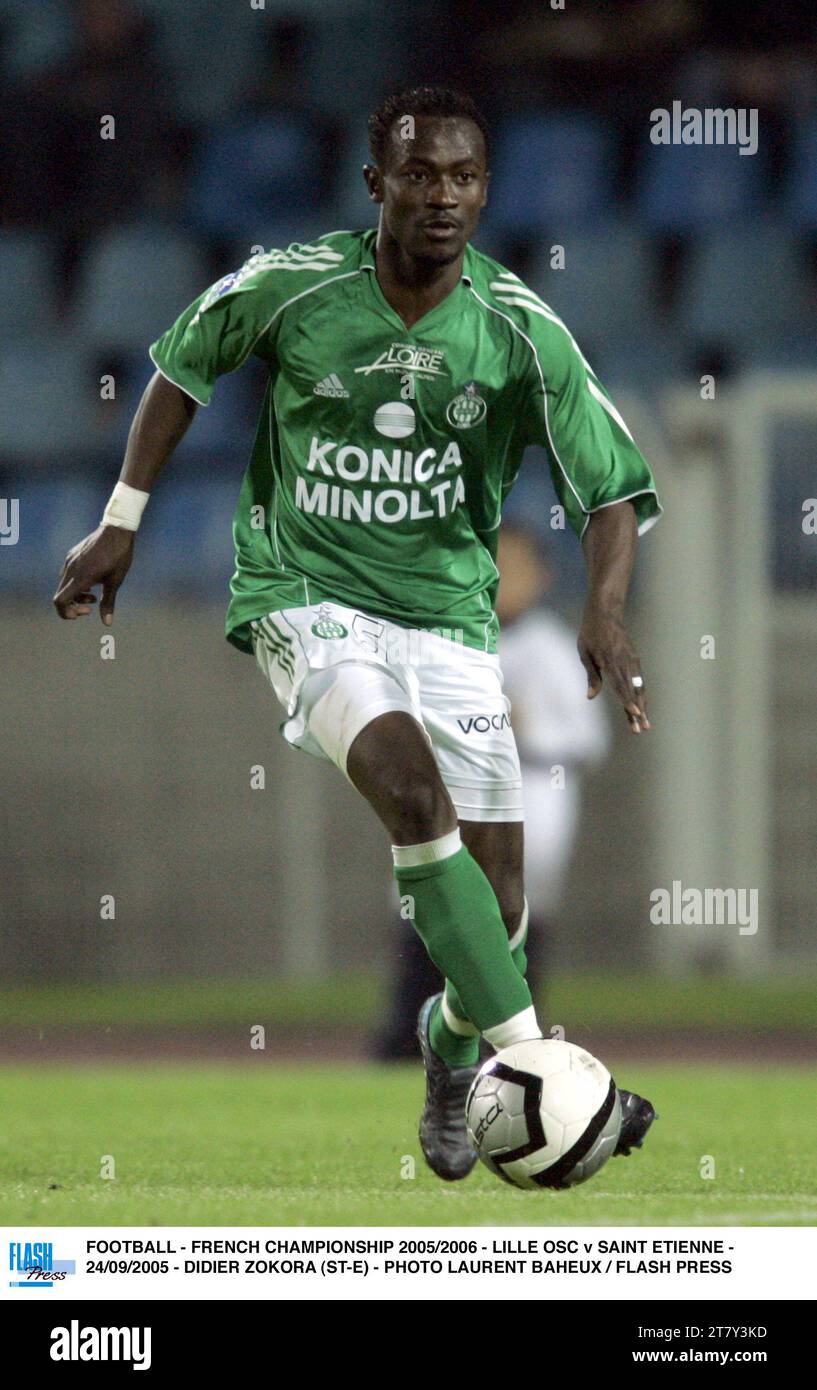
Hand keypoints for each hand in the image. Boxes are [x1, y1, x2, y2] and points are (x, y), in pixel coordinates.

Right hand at [53, 525, 134, 624]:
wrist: (116, 531)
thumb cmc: (119, 557)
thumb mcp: (115, 582)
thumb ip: (108, 603)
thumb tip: (107, 623)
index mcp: (80, 578)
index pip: (60, 601)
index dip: (66, 613)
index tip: (83, 612)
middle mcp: (70, 570)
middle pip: (61, 596)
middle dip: (73, 606)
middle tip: (91, 606)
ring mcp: (69, 561)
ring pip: (64, 585)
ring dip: (76, 595)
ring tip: (94, 594)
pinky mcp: (72, 554)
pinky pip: (67, 574)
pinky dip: (75, 583)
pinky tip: (91, 581)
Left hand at [577, 605, 649, 733]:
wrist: (606, 612)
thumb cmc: (590, 633)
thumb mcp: (585, 652)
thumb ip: (591, 675)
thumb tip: (591, 697)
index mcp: (610, 661)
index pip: (620, 685)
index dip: (627, 701)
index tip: (634, 714)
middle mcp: (624, 662)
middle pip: (632, 690)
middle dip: (636, 711)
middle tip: (640, 729)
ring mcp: (632, 660)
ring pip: (639, 687)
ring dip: (642, 706)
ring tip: (645, 724)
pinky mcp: (635, 658)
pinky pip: (639, 680)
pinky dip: (641, 694)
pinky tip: (642, 707)